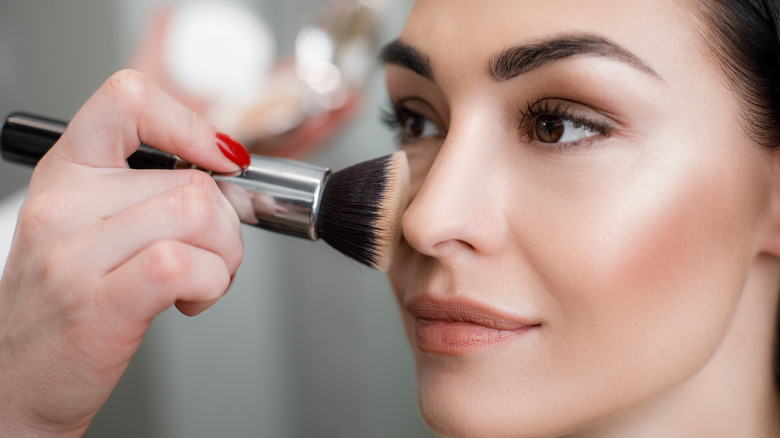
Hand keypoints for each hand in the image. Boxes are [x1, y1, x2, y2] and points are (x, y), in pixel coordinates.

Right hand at [0, 70, 243, 435]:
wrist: (18, 379)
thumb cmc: (66, 304)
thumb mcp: (91, 226)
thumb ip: (148, 190)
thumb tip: (225, 170)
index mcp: (66, 173)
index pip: (128, 99)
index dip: (191, 124)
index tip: (220, 158)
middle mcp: (63, 205)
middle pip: (193, 180)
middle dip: (228, 225)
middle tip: (211, 255)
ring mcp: (75, 255)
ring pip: (198, 213)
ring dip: (225, 254)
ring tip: (202, 278)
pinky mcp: (98, 305)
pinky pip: (185, 264)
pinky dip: (213, 283)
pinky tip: (191, 299)